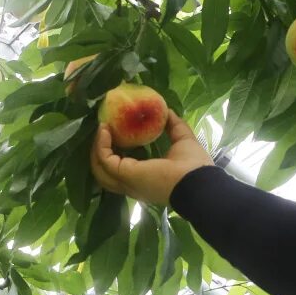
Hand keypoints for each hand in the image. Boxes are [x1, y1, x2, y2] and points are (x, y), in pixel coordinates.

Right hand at [91, 111, 213, 205]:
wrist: (198, 181)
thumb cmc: (193, 166)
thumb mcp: (183, 140)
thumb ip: (174, 126)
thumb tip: (167, 110)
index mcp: (146, 179)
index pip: (122, 170)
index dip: (116, 152)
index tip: (116, 133)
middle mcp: (132, 184)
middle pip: (105, 172)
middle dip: (100, 152)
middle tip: (105, 130)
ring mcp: (126, 181)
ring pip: (99, 168)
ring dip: (97, 148)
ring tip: (102, 128)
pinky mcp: (125, 173)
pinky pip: (105, 159)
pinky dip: (101, 144)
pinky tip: (105, 129)